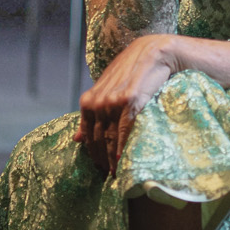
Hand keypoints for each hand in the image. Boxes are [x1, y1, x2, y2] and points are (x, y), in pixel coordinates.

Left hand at [77, 34, 179, 174]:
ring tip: (117, 172)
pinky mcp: (130, 101)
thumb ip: (92, 113)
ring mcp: (113, 102)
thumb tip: (76, 139)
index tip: (99, 166)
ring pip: (111, 138)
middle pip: (98, 139)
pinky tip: (124, 160)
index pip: (87, 135)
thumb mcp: (107, 90)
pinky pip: (125, 131)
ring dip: (112, 158)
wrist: (153, 54)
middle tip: (109, 175)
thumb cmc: (131, 72)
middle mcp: (97, 102)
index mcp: (88, 101)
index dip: (93, 153)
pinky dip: (123, 147)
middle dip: (102, 159)